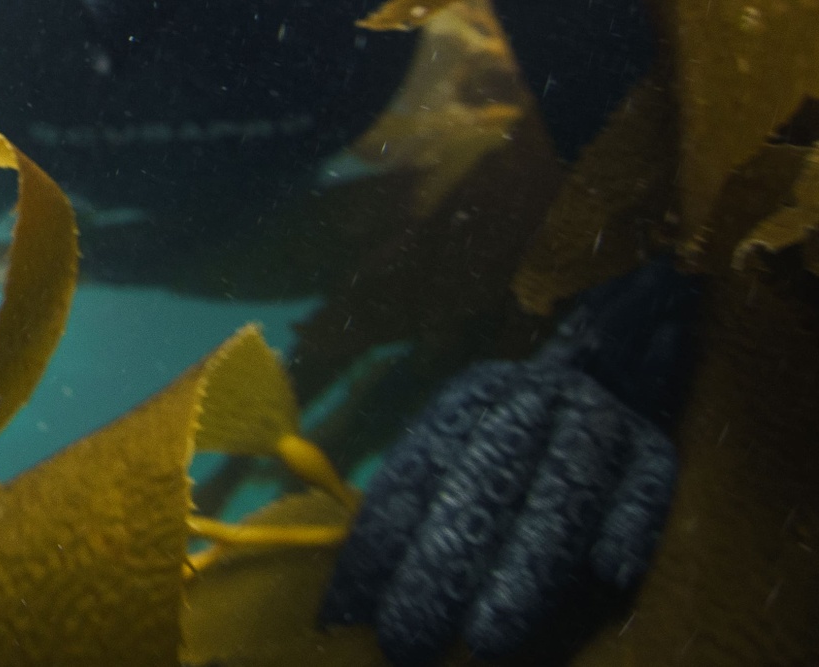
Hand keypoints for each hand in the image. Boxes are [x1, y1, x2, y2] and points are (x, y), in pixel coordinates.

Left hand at [320, 358, 675, 664]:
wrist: (622, 369)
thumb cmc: (525, 450)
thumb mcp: (467, 459)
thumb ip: (423, 515)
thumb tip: (355, 601)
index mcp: (472, 400)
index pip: (414, 475)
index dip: (380, 543)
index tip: (348, 609)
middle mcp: (531, 402)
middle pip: (482, 485)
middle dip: (442, 567)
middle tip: (409, 638)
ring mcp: (598, 421)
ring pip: (560, 493)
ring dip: (524, 569)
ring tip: (487, 638)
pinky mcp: (658, 449)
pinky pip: (646, 488)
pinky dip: (628, 528)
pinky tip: (609, 574)